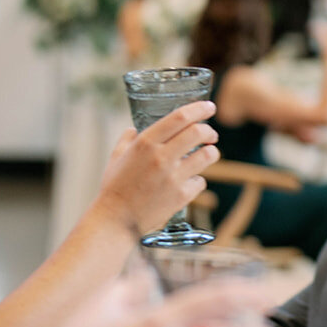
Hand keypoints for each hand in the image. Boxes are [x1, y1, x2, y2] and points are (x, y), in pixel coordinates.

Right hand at [94, 101, 219, 236]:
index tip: (209, 107)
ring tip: (208, 154)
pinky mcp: (181, 196)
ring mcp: (173, 177)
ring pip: (207, 155)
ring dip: (211, 153)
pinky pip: (201, 181)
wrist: (116, 220)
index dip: (199, 109)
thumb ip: (127, 140)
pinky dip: (198, 180)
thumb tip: (132, 130)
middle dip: (210, 131)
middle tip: (211, 134)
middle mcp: (161, 157)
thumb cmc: (114, 188)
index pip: (180, 117)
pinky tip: (190, 182)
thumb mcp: (116, 158)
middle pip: (198, 132)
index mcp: (145, 143)